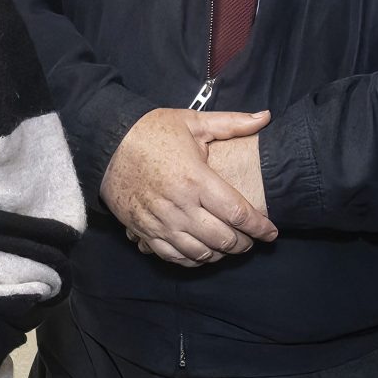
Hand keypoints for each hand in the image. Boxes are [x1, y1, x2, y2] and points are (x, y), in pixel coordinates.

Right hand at [100, 108, 276, 265]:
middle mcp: (179, 206)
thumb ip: (232, 123)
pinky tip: (203, 253)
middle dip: (244, 243)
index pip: (238, 213)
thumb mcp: (193, 122)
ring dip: (220, 254)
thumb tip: (266, 117)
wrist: (105, 143)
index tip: (271, 231)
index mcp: (195, 179)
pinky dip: (193, 260)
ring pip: (200, 252)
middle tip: (251, 239)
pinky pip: (174, 256)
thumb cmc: (150, 131)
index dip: (260, 227)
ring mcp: (160, 222)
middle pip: (223, 239)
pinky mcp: (144, 231)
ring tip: (230, 246)